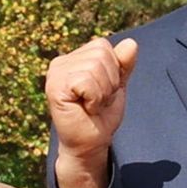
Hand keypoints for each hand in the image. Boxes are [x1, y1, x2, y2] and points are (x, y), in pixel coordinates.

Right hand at [46, 35, 140, 187]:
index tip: (103, 91)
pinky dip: (94, 98)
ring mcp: (55, 74)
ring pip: (95, 67)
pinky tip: (85, 109)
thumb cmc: (101, 116)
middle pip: (100, 54)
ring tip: (91, 105)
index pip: (102, 46)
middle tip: (97, 101)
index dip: (113, 70)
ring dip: (102, 92)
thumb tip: (131, 43)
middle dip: (108, 81)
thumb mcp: (117, 86)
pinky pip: (86, 81)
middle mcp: (60, 63)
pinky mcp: (55, 88)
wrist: (91, 144)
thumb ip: (123, 64)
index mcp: (72, 59)